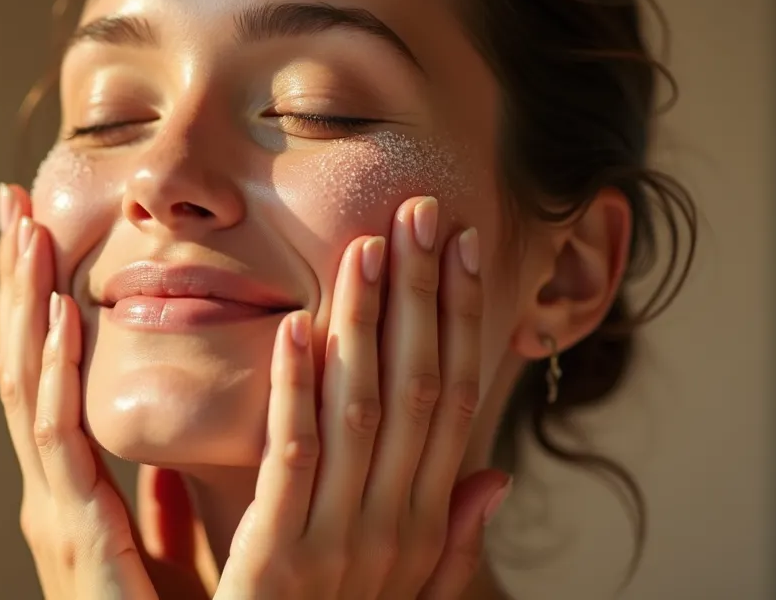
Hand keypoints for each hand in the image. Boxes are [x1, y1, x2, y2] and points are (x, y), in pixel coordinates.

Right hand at [0, 183, 163, 599]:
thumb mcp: (164, 561)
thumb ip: (160, 516)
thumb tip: (172, 479)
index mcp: (73, 491)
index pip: (50, 375)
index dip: (41, 303)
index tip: (41, 235)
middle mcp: (51, 491)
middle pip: (25, 365)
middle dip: (17, 285)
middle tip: (13, 203)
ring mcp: (52, 510)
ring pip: (28, 388)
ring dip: (26, 307)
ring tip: (26, 232)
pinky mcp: (73, 534)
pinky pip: (60, 441)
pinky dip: (55, 375)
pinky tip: (61, 316)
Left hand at [141, 196, 511, 599]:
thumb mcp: (403, 587)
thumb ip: (447, 537)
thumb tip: (497, 478)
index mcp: (421, 523)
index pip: (452, 401)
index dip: (460, 320)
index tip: (464, 247)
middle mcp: (395, 526)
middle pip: (417, 391)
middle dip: (424, 299)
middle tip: (424, 213)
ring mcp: (341, 544)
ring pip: (362, 411)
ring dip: (367, 324)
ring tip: (369, 248)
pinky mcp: (278, 560)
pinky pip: (293, 460)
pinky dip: (298, 390)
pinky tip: (299, 328)